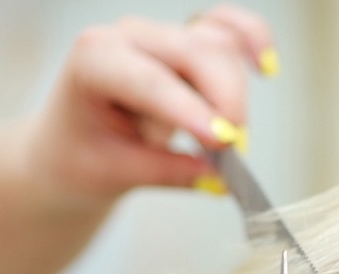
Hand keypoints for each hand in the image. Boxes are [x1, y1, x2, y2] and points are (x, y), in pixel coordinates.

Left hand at [27, 4, 276, 202]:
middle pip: (194, 52)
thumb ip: (166, 173)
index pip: (149, 80)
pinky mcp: (188, 42)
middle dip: (224, 100)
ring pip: (217, 45)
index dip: (190, 109)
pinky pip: (228, 28)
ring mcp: (161, 35)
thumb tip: (219, 179)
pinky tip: (266, 66)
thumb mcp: (113, 173)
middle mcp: (129, 37)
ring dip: (233, 92)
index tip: (222, 142)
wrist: (72, 144)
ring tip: (226, 141)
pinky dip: (251, 39)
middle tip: (235, 152)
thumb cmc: (81, 156)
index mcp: (94, 60)